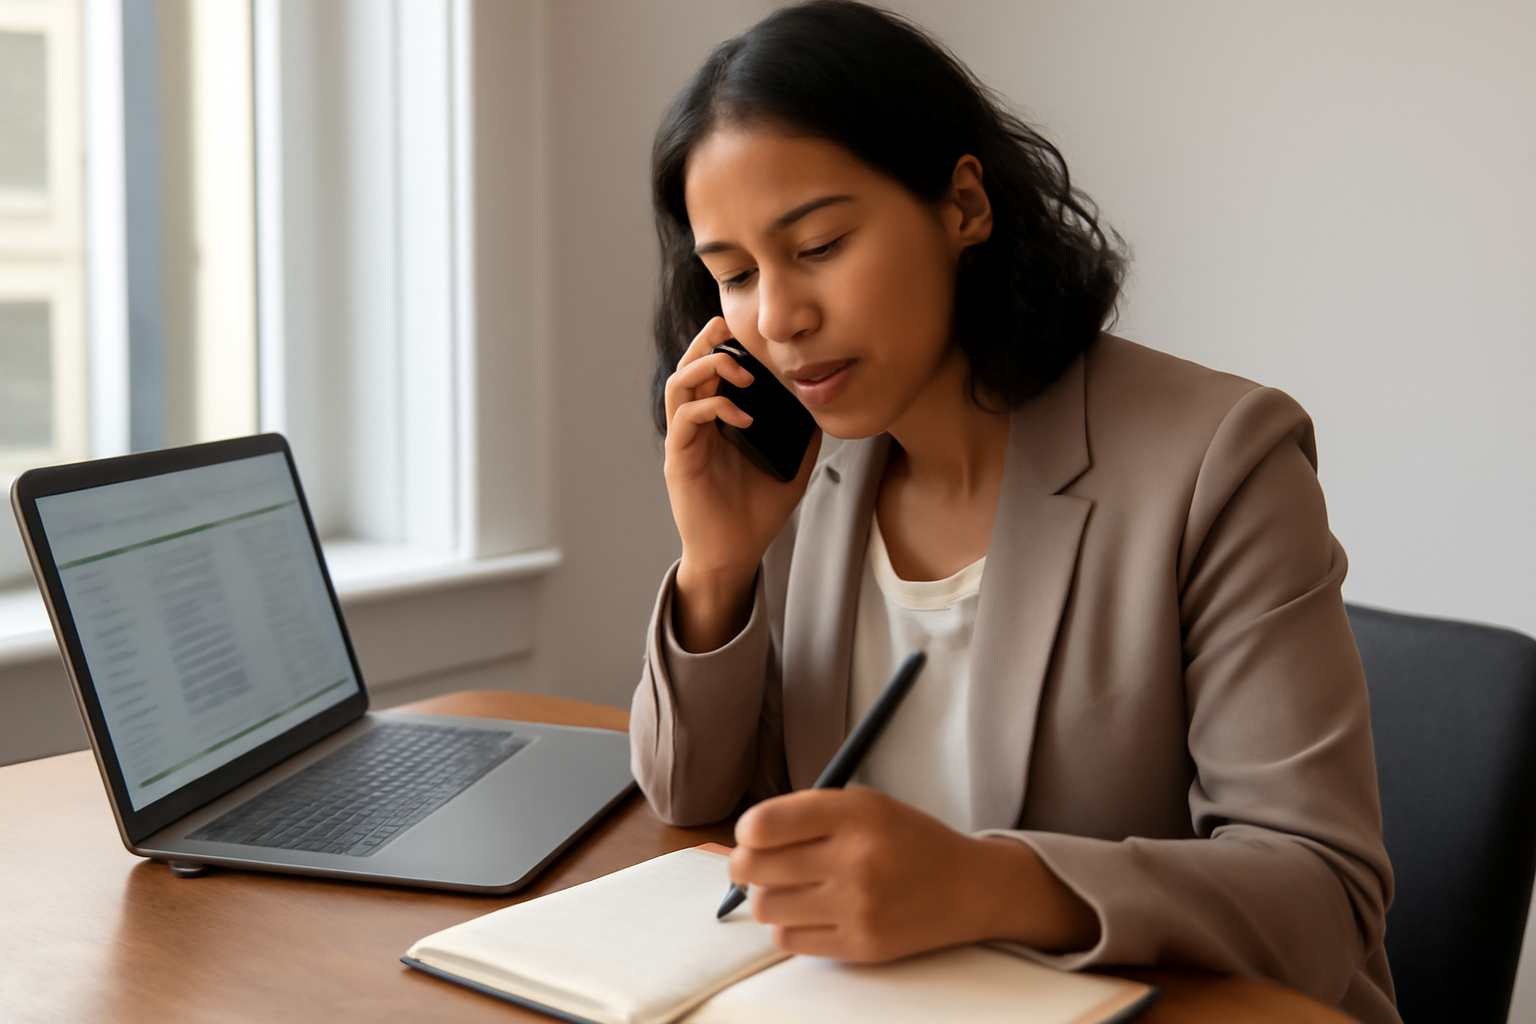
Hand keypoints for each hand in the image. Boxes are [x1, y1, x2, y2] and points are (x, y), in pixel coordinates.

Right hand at [664, 317, 820, 651]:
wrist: (736, 554)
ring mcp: (685, 442)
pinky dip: (713, 408)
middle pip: (688, 367)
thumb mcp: (791, 465)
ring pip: (678, 385)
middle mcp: (695, 426)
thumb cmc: (757, 512)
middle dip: (708, 343)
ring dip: (707, 369)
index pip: (710, 371)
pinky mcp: (679, 461)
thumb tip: (823, 405)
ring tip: (742, 373)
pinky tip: (743, 417)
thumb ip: (802, 435)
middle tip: (734, 333)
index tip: (745, 331)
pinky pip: (685, 420)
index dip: (721, 345)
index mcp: (716, 422)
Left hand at [728, 787, 1099, 960]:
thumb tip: (744, 836)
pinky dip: (789, 926)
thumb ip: (807, 812)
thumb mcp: (865, 805)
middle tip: (756, 863)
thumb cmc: (908, 841)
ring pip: (765, 906)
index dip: (747, 831)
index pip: (764, 824)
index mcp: (856, 813)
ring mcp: (859, 906)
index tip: (754, 834)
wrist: (970, 887)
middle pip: (754, 867)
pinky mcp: (861, 945)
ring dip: (767, 896)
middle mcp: (857, 859)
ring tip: (789, 888)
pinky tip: (810, 912)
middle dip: (745, 864)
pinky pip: (788, 940)